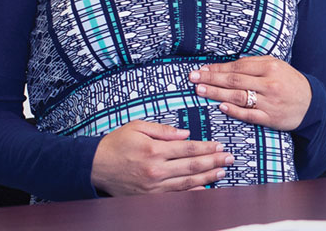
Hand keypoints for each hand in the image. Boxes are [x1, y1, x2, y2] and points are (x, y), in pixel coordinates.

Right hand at [90, 120, 232, 195]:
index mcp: (154, 149)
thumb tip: (186, 133)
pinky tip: (205, 189)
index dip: (207, 147)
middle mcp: (156, 169)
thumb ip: (163, 130)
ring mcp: (154, 186)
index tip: (220, 145)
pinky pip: (176, 196)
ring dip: (208, 177)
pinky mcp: (150, 197)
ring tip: (223, 172)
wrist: (95, 167)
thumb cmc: (116, 144)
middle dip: (214, 161)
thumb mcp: (137, 127)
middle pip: (192, 166)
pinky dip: (192, 193)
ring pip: (188, 182)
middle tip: (230, 158)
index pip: (188, 148)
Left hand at [190, 56, 310, 130]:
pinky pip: (248, 114)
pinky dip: (234, 111)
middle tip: (193, 78)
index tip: (201, 69)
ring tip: (200, 91)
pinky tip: (221, 106)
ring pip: (238, 97)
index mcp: (270, 67)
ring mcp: (270, 102)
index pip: (238, 66)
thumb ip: (253, 64)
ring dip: (217, 94)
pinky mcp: (270, 118)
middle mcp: (269, 84)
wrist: (311, 103)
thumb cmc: (289, 82)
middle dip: (211, 79)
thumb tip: (225, 66)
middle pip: (234, 81)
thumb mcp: (275, 66)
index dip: (217, 68)